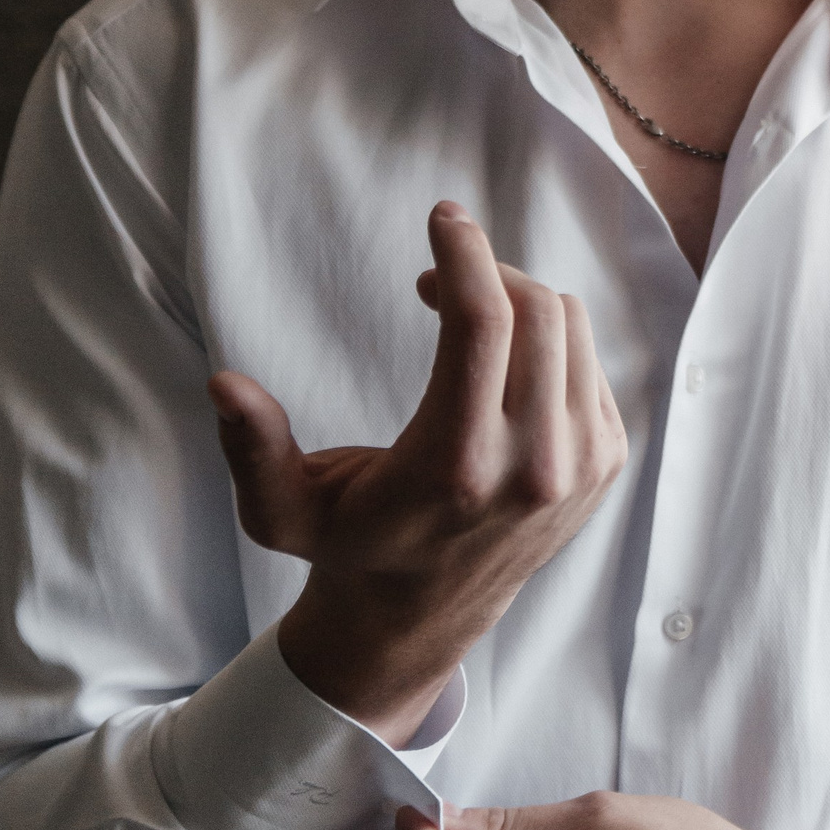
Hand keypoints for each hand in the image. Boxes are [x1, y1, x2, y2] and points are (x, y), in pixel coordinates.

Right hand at [209, 203, 626, 744]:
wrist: (424, 613)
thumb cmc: (347, 543)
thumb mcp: (282, 510)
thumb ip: (252, 449)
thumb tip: (223, 384)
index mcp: (457, 466)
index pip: (483, 323)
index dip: (464, 254)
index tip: (442, 217)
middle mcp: (533, 467)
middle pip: (535, 310)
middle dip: (485, 271)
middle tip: (438, 281)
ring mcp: (580, 465)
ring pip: (570, 326)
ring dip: (517, 302)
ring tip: (467, 323)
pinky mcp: (606, 461)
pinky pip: (590, 360)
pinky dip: (548, 342)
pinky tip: (504, 367)